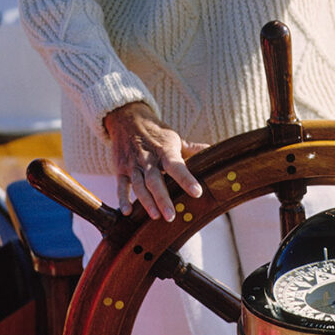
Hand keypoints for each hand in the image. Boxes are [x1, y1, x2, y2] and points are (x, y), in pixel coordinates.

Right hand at [104, 101, 207, 219]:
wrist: (127, 118)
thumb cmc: (156, 133)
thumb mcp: (174, 138)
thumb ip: (192, 149)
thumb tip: (214, 152)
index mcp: (165, 150)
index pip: (176, 165)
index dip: (186, 179)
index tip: (197, 192)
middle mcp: (148, 158)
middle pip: (154, 180)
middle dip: (162, 198)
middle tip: (171, 216)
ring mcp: (133, 164)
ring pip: (138, 185)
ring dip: (146, 201)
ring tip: (156, 216)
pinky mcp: (120, 169)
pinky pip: (120, 185)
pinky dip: (122, 198)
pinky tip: (128, 213)